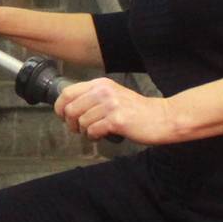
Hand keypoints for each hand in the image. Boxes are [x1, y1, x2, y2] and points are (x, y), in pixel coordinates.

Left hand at [55, 76, 180, 144]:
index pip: (67, 92)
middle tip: (79, 129)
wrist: (162, 118)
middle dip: (71, 123)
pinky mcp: (116, 120)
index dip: (60, 107)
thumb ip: (94, 97)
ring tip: (95, 132)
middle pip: (70, 109)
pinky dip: (94, 137)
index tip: (63, 117)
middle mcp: (104, 92)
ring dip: (85, 132)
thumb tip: (69, 107)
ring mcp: (110, 105)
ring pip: (81, 122)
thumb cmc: (137, 110)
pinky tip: (101, 136)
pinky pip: (92, 131)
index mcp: (101, 84)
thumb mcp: (113, 95)